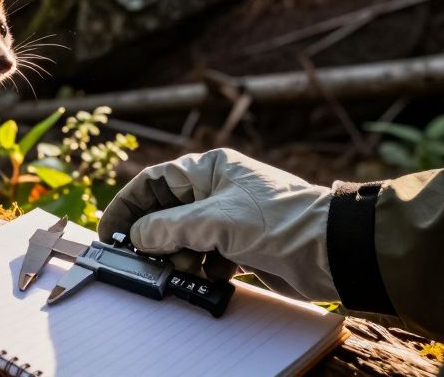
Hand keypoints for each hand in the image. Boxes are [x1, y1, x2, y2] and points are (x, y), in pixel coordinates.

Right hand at [98, 148, 337, 300]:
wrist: (333, 252)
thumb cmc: (281, 221)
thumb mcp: (215, 221)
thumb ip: (168, 228)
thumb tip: (137, 237)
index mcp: (209, 169)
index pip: (154, 182)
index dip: (128, 205)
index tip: (110, 231)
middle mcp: (216, 190)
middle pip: (166, 212)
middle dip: (153, 236)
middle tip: (139, 258)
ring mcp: (228, 219)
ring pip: (184, 237)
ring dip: (177, 256)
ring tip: (181, 269)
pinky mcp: (241, 246)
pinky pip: (205, 256)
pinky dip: (200, 268)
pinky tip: (209, 275)